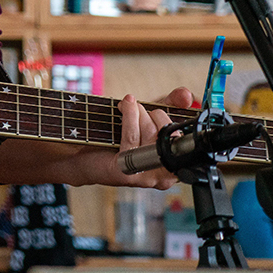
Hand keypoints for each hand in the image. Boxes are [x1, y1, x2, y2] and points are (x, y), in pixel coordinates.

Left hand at [63, 87, 195, 189]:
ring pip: (151, 133)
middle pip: (168, 134)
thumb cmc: (119, 137)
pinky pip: (133, 138)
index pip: (185, 137)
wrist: (85, 154)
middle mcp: (164, 177)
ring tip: (127, 108)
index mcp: (175, 165)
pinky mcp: (127, 173)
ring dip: (138, 113)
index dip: (173, 118)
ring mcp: (146, 178)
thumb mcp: (149, 117)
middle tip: (139, 109)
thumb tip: (186, 95)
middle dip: (153, 114)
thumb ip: (170, 105)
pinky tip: (124, 106)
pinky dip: (129, 116)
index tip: (159, 109)